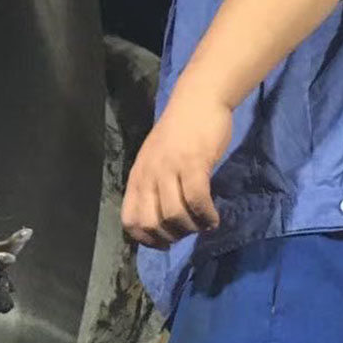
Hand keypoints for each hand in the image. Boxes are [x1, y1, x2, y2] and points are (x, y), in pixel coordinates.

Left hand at [121, 82, 230, 248]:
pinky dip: (205, 215)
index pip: (130, 220)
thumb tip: (160, 220)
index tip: (165, 243)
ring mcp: (169, 169)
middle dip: (170, 237)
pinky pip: (196, 200)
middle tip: (188, 233)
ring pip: (174, 215)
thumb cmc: (180, 132)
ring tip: (204, 225)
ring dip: (191, 228)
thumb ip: (154, 186)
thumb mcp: (156, 160)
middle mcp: (148, 175)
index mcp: (137, 177)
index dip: (146, 239)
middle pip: (151, 223)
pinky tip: (213, 217)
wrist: (198, 98)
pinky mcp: (193, 163)